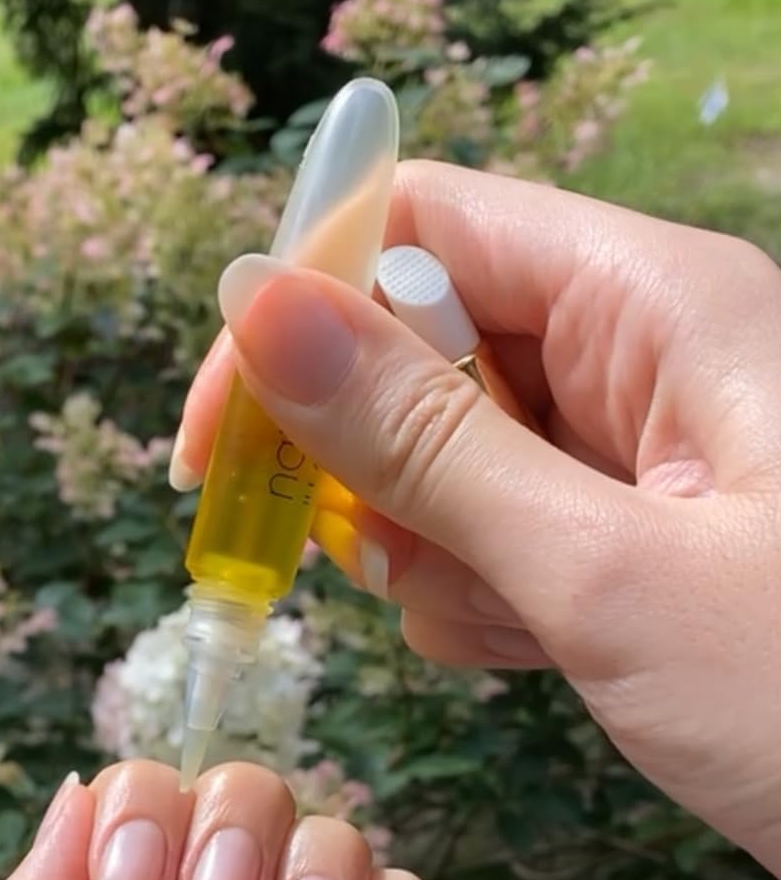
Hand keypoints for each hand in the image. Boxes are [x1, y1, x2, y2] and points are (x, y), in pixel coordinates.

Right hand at [173, 162, 780, 875]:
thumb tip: (258, 303)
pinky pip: (500, 525)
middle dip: (371, 463)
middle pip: (424, 343)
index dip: (298, 318)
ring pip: (449, 452)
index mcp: (656, 300)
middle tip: (381, 562)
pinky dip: (482, 593)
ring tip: (510, 623)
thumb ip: (424, 440)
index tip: (223, 451)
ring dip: (433, 547)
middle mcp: (645, 349)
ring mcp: (640, 445)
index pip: (419, 228)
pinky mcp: (634, 527)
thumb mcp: (602, 571)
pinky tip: (536, 651)